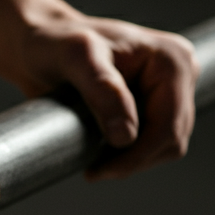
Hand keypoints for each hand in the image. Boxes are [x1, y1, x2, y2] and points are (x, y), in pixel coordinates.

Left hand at [11, 13, 198, 178]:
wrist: (37, 46)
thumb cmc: (54, 43)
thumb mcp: (76, 58)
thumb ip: (102, 91)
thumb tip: (126, 137)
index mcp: (172, 60)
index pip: (169, 125)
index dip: (138, 155)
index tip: (99, 171)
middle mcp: (177, 76)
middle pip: (171, 140)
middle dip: (134, 161)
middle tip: (93, 172)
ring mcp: (165, 93)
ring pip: (163, 146)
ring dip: (131, 161)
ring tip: (94, 163)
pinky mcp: (149, 107)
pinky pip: (149, 144)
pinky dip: (128, 156)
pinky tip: (100, 154)